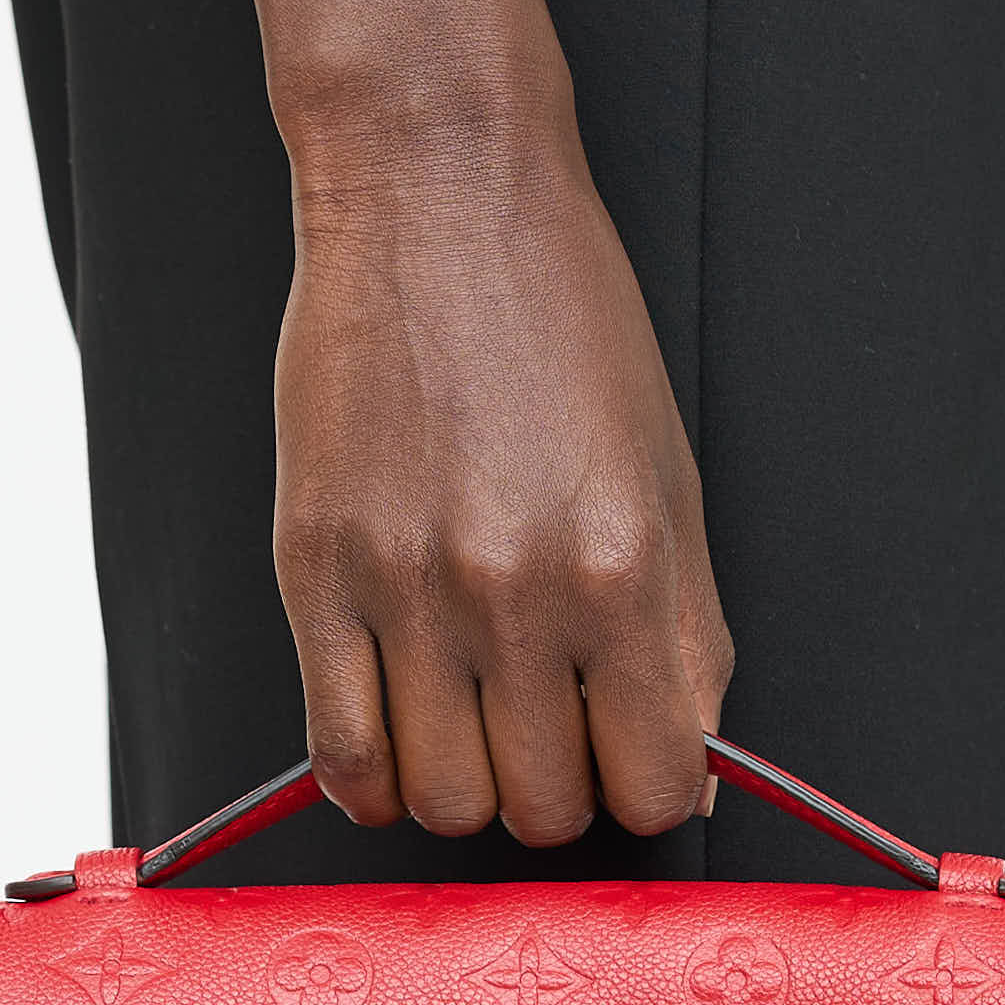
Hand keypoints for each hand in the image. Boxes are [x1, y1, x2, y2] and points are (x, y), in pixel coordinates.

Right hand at [272, 108, 733, 845]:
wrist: (440, 196)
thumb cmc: (565, 325)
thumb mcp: (669, 479)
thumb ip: (688, 639)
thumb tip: (688, 777)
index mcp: (625, 568)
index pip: (652, 788)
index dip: (646, 793)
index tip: (627, 764)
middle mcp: (518, 589)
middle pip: (539, 808)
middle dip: (554, 794)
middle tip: (546, 732)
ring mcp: (408, 585)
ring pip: (440, 800)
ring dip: (463, 790)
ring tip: (470, 727)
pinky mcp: (316, 568)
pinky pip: (340, 752)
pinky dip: (372, 779)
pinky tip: (396, 738)